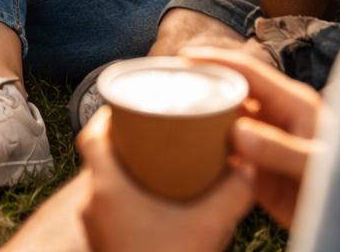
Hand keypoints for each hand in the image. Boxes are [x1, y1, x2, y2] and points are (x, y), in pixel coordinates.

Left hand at [79, 106, 254, 251]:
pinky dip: (127, 195)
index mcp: (105, 190)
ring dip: (125, 169)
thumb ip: (232, 193)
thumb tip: (249, 165)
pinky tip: (155, 197)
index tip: (126, 103)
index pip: (90, 136)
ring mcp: (96, 229)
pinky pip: (110, 208)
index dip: (104, 114)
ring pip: (103, 184)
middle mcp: (92, 205)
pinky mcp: (105, 245)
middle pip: (97, 157)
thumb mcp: (209, 228)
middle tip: (150, 128)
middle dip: (123, 140)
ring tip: (157, 159)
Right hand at [183, 47, 321, 227]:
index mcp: (291, 102)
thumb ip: (282, 149)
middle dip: (201, 86)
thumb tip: (238, 132)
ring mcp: (263, 142)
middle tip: (167, 84)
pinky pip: (224, 155)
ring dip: (200, 121)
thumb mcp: (317, 164)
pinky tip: (189, 155)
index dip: (216, 59)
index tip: (185, 56)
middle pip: (229, 92)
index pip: (247, 71)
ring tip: (169, 116)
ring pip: (222, 123)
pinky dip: (207, 155)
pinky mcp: (256, 169)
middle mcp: (273, 117)